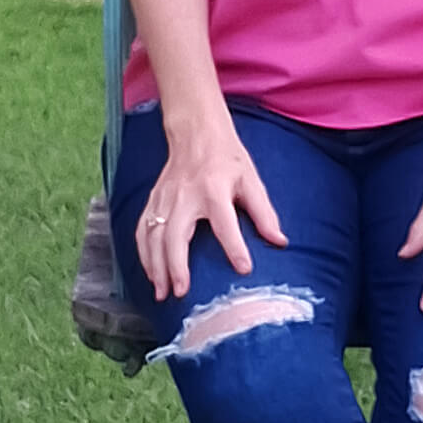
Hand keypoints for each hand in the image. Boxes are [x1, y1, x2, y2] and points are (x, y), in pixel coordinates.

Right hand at [135, 117, 286, 301]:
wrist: (196, 131)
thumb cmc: (227, 158)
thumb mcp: (251, 180)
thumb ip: (264, 212)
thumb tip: (280, 241)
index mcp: (214, 188)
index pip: (225, 222)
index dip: (235, 246)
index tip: (243, 269)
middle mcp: (185, 194)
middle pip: (175, 234)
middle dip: (176, 266)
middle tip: (181, 292)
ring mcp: (165, 197)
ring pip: (153, 236)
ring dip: (155, 266)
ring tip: (162, 292)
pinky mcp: (153, 199)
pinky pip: (142, 229)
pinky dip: (144, 254)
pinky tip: (151, 272)